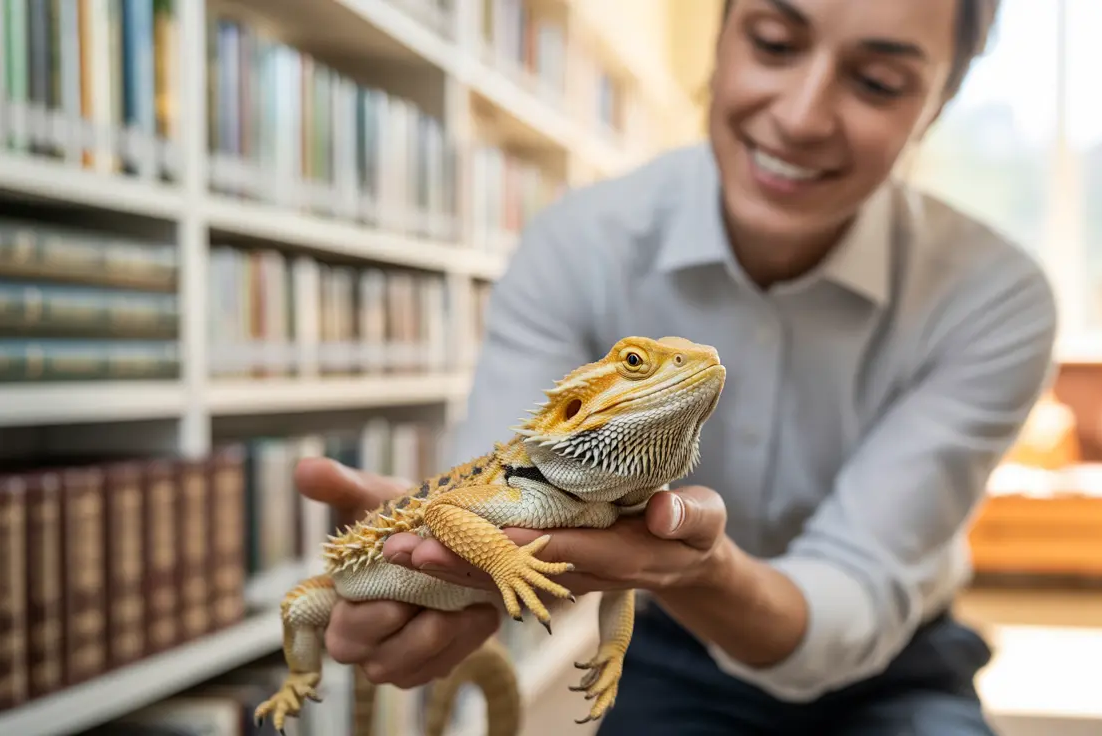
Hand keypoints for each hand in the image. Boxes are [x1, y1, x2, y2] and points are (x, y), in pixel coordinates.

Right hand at [294, 457, 501, 687]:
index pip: (343, 632)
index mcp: (340, 608)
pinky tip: (482, 609)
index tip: (400, 590)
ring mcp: (401, 661)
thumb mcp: (377, 498)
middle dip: (413, 630)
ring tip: (469, 601)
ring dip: (445, 635)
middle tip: (443, 595)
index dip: (370, 616)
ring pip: (415, 670)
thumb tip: (305, 469)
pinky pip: (448, 665)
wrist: (454, 533)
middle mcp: (366, 645)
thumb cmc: (406, 520)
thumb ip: (342, 487)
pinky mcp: (435, 664)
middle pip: (379, 663)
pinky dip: (468, 639)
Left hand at [380, 485, 731, 596]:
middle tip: (411, 551)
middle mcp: (584, 574)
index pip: (570, 551)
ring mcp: (562, 578)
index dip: (530, 545)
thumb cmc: (695, 530)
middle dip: (465, 563)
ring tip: (396, 552)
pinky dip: (462, 562)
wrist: (685, 559)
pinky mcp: (548, 572)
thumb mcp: (705, 518)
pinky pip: (500, 573)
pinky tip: (420, 552)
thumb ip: (689, 515)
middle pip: (519, 573)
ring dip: (450, 566)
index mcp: (624, 558)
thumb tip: (662, 511)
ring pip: (500, 577)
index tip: (490, 533)